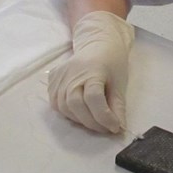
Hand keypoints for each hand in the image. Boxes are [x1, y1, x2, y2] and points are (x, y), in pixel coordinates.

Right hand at [48, 11, 133, 132]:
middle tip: (105, 128)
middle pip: (76, 105)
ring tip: (95, 121)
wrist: (98, 44)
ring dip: (81, 120)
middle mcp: (71, 73)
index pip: (94, 98)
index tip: (115, 127)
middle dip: (92, 122)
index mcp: (92, 70)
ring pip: (65, 108)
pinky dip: (70, 113)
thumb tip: (119, 129)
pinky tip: (82, 112)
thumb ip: (118, 106)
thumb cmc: (112, 63)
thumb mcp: (120, 84)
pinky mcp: (52, 81)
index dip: (104, 116)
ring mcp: (59, 77)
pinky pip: (57, 104)